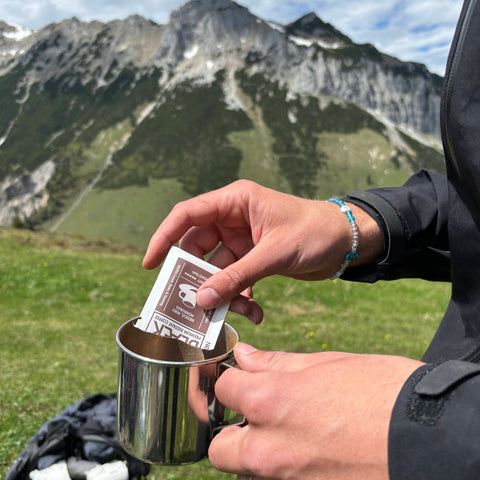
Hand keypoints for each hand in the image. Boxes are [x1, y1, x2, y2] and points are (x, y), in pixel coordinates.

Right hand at [143, 180, 383, 322]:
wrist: (346, 241)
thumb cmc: (314, 232)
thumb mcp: (273, 254)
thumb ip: (236, 277)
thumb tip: (200, 299)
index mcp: (235, 201)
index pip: (187, 214)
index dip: (164, 237)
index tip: (150, 264)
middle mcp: (233, 218)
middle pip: (197, 247)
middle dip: (195, 276)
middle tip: (190, 303)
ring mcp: (241, 239)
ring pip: (216, 268)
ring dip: (222, 292)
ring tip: (237, 312)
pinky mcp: (252, 257)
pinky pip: (234, 278)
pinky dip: (239, 295)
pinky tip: (254, 310)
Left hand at [209, 343, 422, 479]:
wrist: (431, 440)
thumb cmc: (382, 392)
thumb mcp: (327, 364)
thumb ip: (277, 363)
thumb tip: (245, 356)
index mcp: (270, 403)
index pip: (224, 390)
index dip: (233, 379)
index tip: (246, 377)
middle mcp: (269, 449)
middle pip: (220, 447)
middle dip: (230, 429)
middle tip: (258, 414)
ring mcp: (287, 479)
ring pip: (247, 468)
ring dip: (256, 450)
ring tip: (291, 431)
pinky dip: (284, 467)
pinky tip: (314, 449)